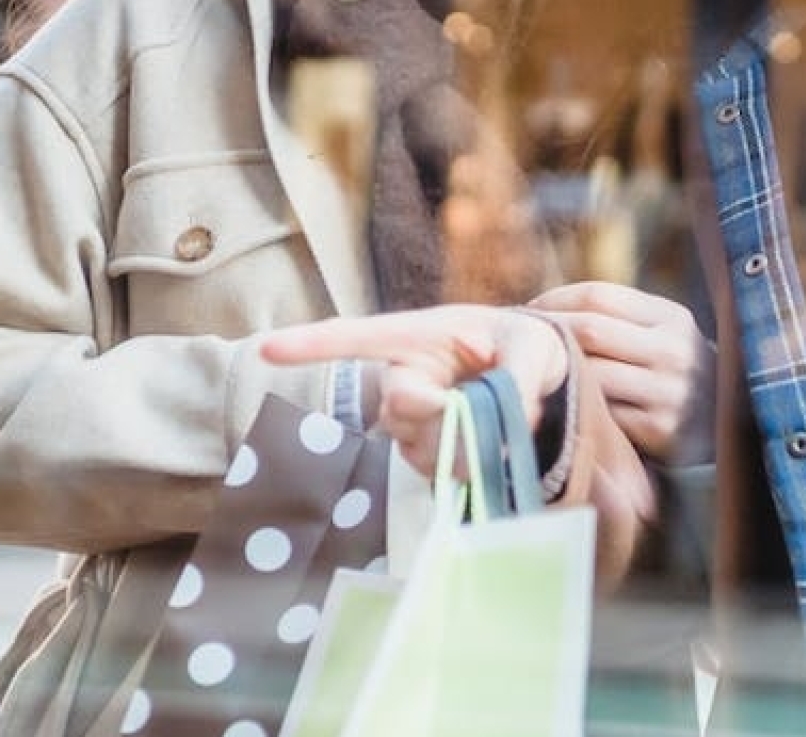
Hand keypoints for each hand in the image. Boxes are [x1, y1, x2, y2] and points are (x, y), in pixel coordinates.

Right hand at [258, 306, 567, 472]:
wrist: (535, 378)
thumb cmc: (527, 345)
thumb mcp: (536, 346)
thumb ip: (520, 377)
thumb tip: (506, 417)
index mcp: (417, 336)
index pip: (355, 338)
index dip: (310, 344)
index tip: (268, 351)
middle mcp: (404, 376)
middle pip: (398, 407)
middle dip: (441, 417)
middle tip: (482, 409)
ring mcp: (412, 418)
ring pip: (417, 445)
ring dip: (463, 447)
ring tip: (504, 427)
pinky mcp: (425, 450)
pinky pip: (433, 469)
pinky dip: (469, 465)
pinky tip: (494, 448)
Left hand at [526, 282, 705, 459]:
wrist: (726, 432)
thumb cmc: (674, 377)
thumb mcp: (663, 336)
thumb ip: (618, 320)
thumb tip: (542, 306)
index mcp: (672, 317)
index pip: (599, 295)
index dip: (555, 300)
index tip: (528, 310)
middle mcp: (674, 350)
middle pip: (589, 331)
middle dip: (546, 334)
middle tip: (518, 341)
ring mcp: (669, 392)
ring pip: (591, 374)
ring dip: (555, 373)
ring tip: (531, 370)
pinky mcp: (660, 430)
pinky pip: (602, 413)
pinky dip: (576, 408)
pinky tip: (559, 405)